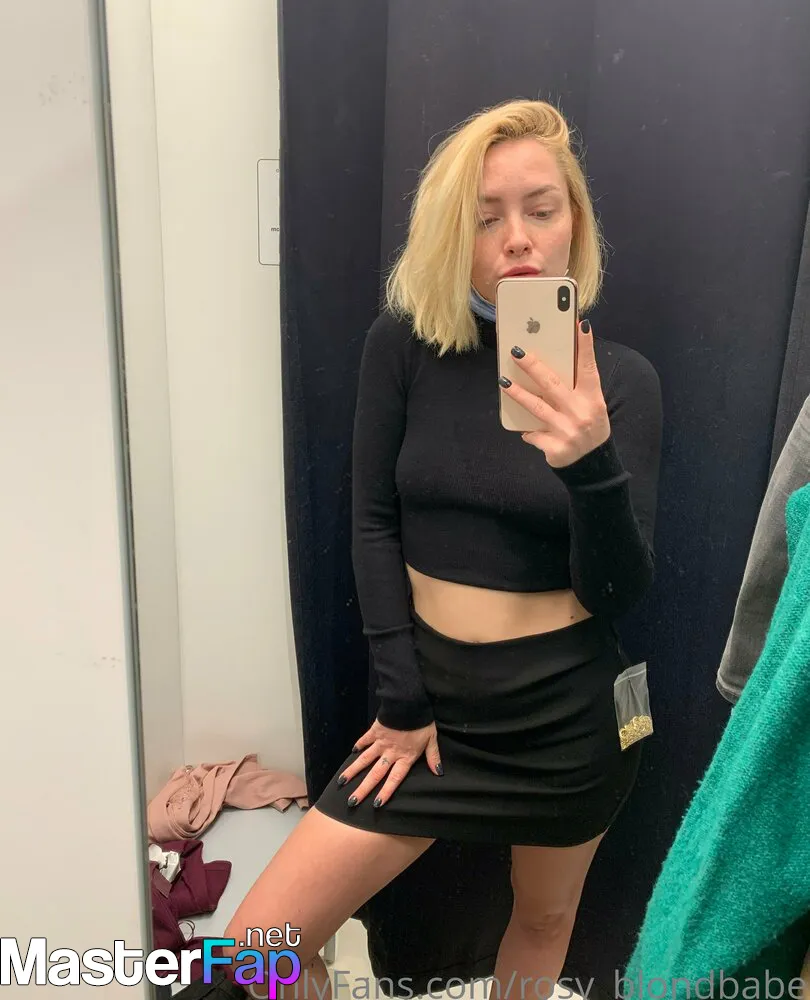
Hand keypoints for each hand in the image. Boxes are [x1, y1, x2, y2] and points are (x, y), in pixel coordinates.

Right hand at [337, 719, 441, 807]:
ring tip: (342, 781)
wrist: (408, 702)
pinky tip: (352, 751)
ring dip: (354, 771)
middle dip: (363, 788)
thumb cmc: (422, 722)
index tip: (376, 804)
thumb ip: (433, 757)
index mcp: (405, 757)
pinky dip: (359, 745)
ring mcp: (381, 742)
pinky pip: (365, 739)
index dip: (386, 792)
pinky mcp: (375, 730)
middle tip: (352, 801)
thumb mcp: (431, 740)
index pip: (394, 779)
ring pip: (365, 759)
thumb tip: (438, 772)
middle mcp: (390, 753)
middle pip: (375, 774)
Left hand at [498, 319, 609, 467]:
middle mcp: (581, 413)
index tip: (581, 326)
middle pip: (552, 384)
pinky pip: (534, 434)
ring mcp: (567, 431)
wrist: (592, 466)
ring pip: (536, 407)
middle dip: (532, 366)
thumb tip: (550, 366)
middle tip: (516, 352)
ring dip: (518, 393)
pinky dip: (528, 431)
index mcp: (593, 399)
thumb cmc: (589, 429)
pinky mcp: (555, 448)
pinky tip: (524, 430)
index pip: (589, 368)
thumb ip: (577, 389)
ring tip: (503, 382)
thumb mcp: (592, 407)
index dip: (586, 347)